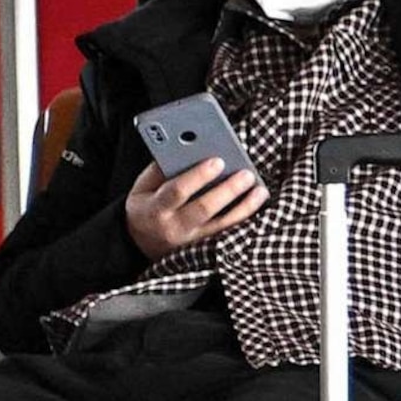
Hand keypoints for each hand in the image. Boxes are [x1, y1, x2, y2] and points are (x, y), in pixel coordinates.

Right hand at [126, 158, 266, 258]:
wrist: (139, 245)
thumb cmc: (146, 208)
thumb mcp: (143, 189)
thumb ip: (161, 170)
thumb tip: (190, 149)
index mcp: (154, 209)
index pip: (177, 191)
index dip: (198, 176)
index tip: (218, 161)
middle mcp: (173, 227)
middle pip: (203, 209)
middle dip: (227, 190)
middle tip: (247, 174)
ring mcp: (190, 242)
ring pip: (222, 226)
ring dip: (245, 207)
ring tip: (260, 190)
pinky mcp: (204, 251)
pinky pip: (229, 236)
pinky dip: (244, 221)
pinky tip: (257, 207)